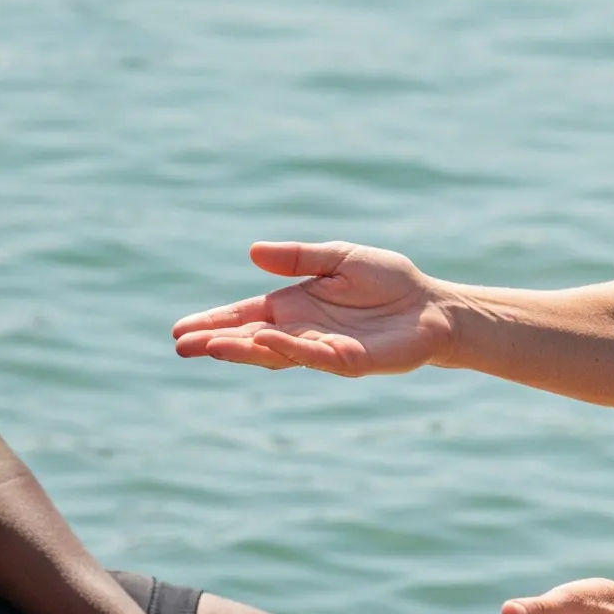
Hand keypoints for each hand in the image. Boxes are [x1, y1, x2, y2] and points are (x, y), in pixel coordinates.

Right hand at [172, 242, 455, 377]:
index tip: (180, 331)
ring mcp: (324, 349)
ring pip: (276, 354)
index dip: (213, 322)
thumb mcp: (338, 257)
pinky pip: (317, 357)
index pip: (244, 316)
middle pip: (250, 340)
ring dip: (244, 350)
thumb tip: (252, 252)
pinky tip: (266, 340)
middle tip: (182, 346)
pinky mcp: (352, 361)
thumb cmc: (387, 281)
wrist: (433, 306)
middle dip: (217, 342)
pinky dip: (291, 350)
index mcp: (293, 306)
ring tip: (212, 346)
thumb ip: (298, 257)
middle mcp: (302, 331)